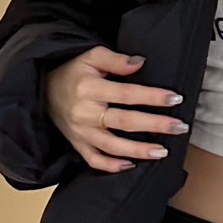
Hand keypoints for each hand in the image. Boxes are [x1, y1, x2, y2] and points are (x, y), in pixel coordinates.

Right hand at [45, 46, 186, 173]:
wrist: (42, 90)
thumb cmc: (72, 71)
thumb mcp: (90, 56)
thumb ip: (116, 59)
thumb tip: (140, 62)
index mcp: (89, 88)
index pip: (126, 94)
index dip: (152, 96)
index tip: (175, 98)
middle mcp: (85, 112)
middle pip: (124, 121)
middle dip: (155, 125)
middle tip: (180, 127)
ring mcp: (80, 132)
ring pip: (112, 146)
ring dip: (139, 150)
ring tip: (163, 151)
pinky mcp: (77, 144)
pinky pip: (94, 160)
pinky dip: (111, 166)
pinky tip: (131, 165)